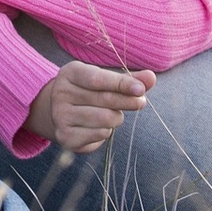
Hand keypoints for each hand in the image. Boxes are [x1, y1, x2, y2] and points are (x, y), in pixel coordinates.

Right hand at [24, 61, 155, 152]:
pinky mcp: (65, 137)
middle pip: (105, 99)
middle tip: (141, 102)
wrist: (61, 112)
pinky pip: (100, 134)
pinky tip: (100, 126)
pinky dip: (107, 131)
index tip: (141, 89)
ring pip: (105, 119)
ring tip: (112, 114)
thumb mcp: (105, 80)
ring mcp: (60, 116)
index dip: (122, 84)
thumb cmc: (89, 91)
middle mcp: (61, 93)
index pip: (98, 79)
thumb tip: (151, 77)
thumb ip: (128, 79)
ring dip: (116, 118)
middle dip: (128, 101)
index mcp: (70, 73)